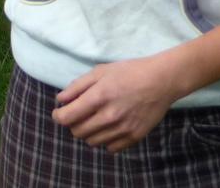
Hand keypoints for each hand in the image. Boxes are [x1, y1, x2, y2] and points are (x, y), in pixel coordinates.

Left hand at [51, 54, 182, 151]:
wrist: (160, 81)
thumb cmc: (128, 72)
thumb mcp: (100, 71)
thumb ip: (77, 86)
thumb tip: (60, 100)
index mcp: (98, 97)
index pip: (67, 118)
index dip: (58, 116)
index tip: (59, 112)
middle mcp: (109, 116)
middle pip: (77, 132)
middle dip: (73, 124)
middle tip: (78, 114)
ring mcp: (122, 129)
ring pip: (92, 142)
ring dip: (88, 132)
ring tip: (94, 119)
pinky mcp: (134, 137)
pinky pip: (110, 148)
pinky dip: (105, 140)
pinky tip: (109, 127)